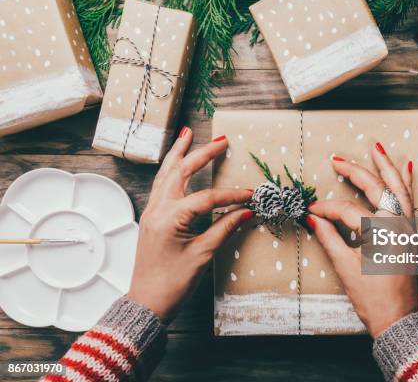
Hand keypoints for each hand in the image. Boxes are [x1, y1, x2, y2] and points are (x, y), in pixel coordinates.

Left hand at [127, 128, 253, 322]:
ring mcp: (151, 212)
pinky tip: (176, 163)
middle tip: (221, 139)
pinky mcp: (152, 218)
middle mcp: (157, 209)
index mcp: (170, 218)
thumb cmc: (172, 283)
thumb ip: (225, 229)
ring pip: (166, 174)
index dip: (232, 195)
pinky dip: (171, 169)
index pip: (207, 198)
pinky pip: (161, 185)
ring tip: (187, 134)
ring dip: (179, 153)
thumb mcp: (202, 255)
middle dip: (201, 153)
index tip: (251, 195)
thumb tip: (247, 211)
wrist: (146, 302)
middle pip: (181, 172)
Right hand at [306, 142, 417, 337]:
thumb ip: (329, 237)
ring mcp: (407, 226)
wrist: (398, 318)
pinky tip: (408, 168)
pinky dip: (406, 183)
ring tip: (377, 148)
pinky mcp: (410, 233)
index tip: (309, 211)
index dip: (325, 209)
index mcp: (380, 229)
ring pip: (398, 188)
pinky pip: (409, 201)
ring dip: (387, 167)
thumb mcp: (346, 267)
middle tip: (337, 159)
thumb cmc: (372, 297)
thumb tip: (311, 218)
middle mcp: (398, 222)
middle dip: (355, 171)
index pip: (347, 211)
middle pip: (375, 189)